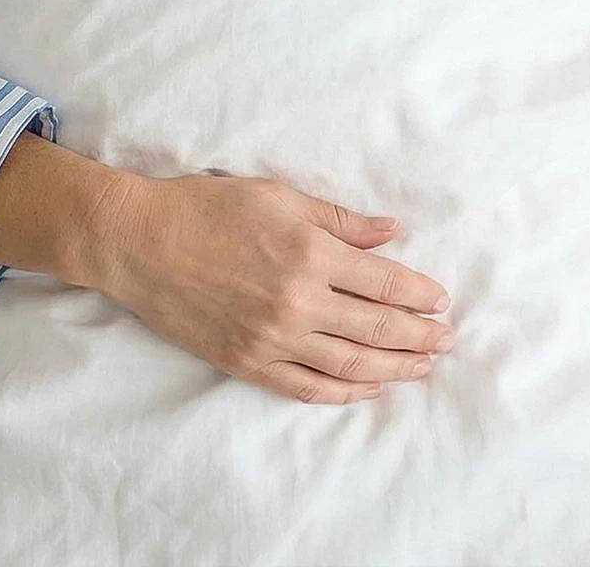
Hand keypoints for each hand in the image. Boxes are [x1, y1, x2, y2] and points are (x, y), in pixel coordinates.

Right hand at [91, 168, 456, 404]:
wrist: (141, 243)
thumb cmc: (207, 208)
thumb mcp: (278, 197)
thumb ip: (339, 219)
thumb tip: (392, 231)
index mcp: (310, 253)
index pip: (385, 282)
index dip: (419, 294)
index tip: (442, 300)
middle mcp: (299, 302)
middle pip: (378, 327)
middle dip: (419, 336)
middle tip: (447, 339)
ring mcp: (274, 339)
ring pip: (351, 364)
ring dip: (394, 368)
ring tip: (422, 367)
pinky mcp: (249, 363)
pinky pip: (309, 387)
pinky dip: (345, 391)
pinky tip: (368, 388)